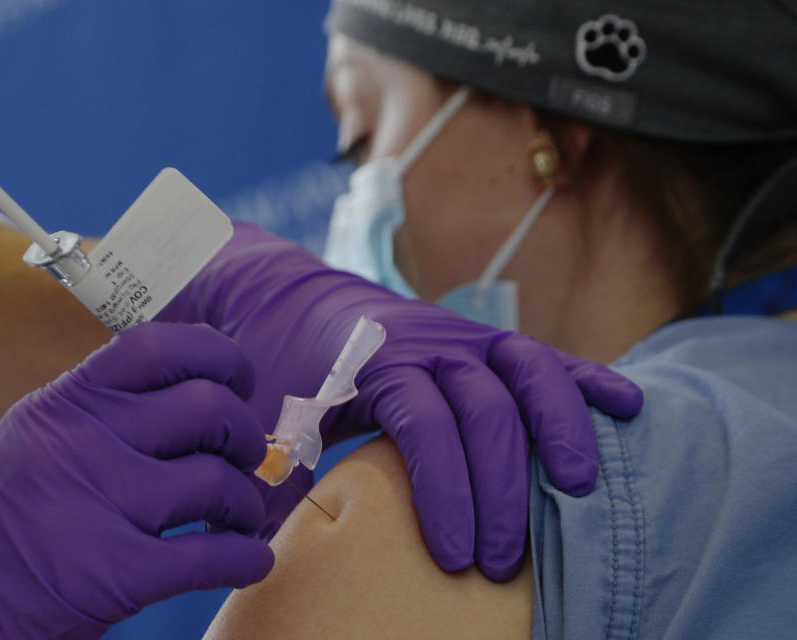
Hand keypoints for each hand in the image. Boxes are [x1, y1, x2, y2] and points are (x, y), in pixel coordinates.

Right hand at [0, 322, 272, 638]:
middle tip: (247, 456)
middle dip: (245, 434)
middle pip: (208, 407)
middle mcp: (83, 441)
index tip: (241, 380)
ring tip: (242, 515)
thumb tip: (203, 393)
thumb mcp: (40, 435)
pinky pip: (213, 555)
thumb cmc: (1, 517)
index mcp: (68, 402)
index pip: (159, 346)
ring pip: (217, 480)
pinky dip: (246, 557)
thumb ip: (108, 409)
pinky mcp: (115, 573)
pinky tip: (248, 559)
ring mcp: (98, 505)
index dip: (219, 356)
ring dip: (248, 500)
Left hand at [159, 223, 641, 580]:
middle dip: (501, 491)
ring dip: (562, 427)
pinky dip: (586, 378)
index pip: (425, 427)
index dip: (446, 493)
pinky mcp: (483, 336)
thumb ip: (279, 477)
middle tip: (503, 563)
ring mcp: (462, 334)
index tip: (455, 557)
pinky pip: (544, 352)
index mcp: (372, 363)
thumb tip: (278, 551)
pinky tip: (628, 406)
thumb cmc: (282, 370)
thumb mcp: (270, 420)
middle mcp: (427, 343)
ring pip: (528, 369)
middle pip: (485, 409)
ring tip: (581, 491)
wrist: (290, 297)